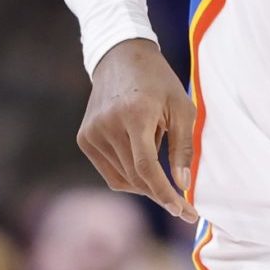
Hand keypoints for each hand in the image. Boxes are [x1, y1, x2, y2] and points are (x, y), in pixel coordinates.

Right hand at [78, 39, 198, 222]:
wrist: (121, 58)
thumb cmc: (159, 83)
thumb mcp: (182, 109)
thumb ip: (182, 148)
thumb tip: (183, 185)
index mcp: (134, 115)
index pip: (147, 168)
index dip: (166, 194)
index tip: (185, 211)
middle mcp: (107, 125)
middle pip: (136, 177)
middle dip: (161, 194)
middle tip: (183, 205)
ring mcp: (91, 133)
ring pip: (123, 179)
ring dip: (146, 183)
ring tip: (159, 160)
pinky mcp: (84, 138)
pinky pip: (110, 172)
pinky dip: (130, 176)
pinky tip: (141, 160)